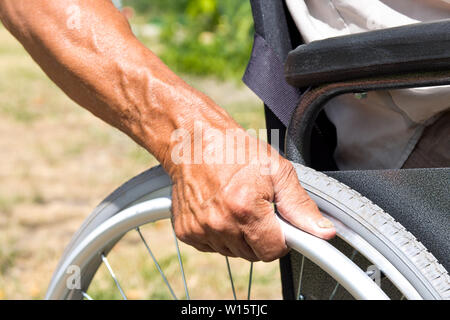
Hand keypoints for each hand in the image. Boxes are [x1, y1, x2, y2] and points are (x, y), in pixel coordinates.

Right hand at [167, 122, 335, 261]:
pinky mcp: (186, 232)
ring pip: (233, 252)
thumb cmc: (234, 150)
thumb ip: (300, 205)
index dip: (281, 238)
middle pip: (253, 254)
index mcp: (245, 209)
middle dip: (260, 236)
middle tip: (256, 208)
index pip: (273, 251)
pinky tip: (219, 209)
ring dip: (239, 235)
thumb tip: (323, 232)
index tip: (278, 223)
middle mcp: (220, 224)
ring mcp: (200, 230)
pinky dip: (220, 233)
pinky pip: (213, 246)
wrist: (194, 140)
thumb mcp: (276, 170)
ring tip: (236, 204)